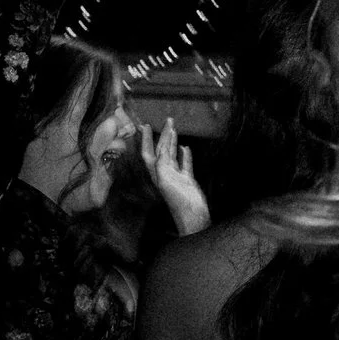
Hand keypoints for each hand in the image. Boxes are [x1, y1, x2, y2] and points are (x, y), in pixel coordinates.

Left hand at [139, 117, 209, 236]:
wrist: (193, 218)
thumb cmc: (179, 203)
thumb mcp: (167, 181)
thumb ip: (163, 165)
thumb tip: (161, 150)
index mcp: (156, 173)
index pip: (149, 153)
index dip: (146, 139)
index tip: (145, 125)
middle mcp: (164, 174)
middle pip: (162, 151)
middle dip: (163, 135)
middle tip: (167, 120)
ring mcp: (176, 177)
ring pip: (173, 155)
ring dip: (173, 142)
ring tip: (175, 128)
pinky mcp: (187, 181)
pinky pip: (185, 165)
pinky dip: (185, 156)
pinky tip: (186, 148)